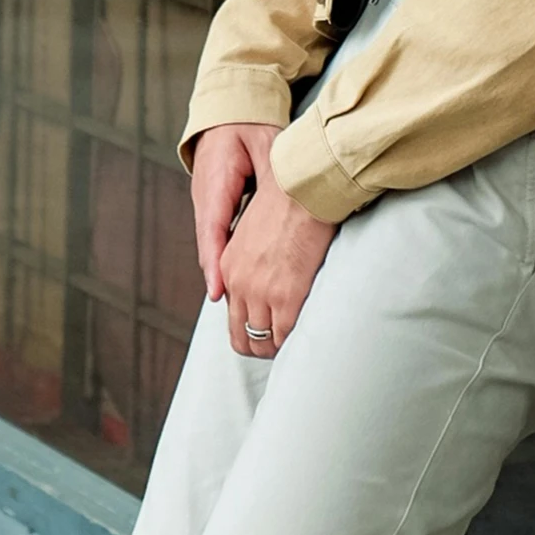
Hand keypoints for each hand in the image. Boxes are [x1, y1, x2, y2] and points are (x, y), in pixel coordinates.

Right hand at [190, 122, 281, 300]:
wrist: (229, 108)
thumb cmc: (249, 123)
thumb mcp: (266, 142)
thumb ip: (273, 170)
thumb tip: (288, 194)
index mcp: (216, 179)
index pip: (212, 227)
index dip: (215, 262)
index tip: (218, 291)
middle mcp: (205, 194)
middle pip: (211, 243)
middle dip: (219, 276)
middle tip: (231, 310)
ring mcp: (206, 200)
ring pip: (213, 241)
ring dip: (221, 270)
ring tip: (233, 303)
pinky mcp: (214, 203)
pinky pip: (218, 234)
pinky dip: (224, 256)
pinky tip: (236, 277)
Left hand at [217, 155, 337, 358]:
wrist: (303, 187)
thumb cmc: (289, 200)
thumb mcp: (255, 229)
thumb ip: (252, 256)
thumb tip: (268, 272)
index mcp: (228, 266)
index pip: (232, 312)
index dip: (251, 324)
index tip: (269, 326)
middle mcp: (237, 283)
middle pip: (240, 335)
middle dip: (259, 346)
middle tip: (281, 345)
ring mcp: (260, 292)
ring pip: (261, 342)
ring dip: (277, 348)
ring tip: (296, 344)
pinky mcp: (285, 296)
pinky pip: (285, 335)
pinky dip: (294, 342)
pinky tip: (307, 335)